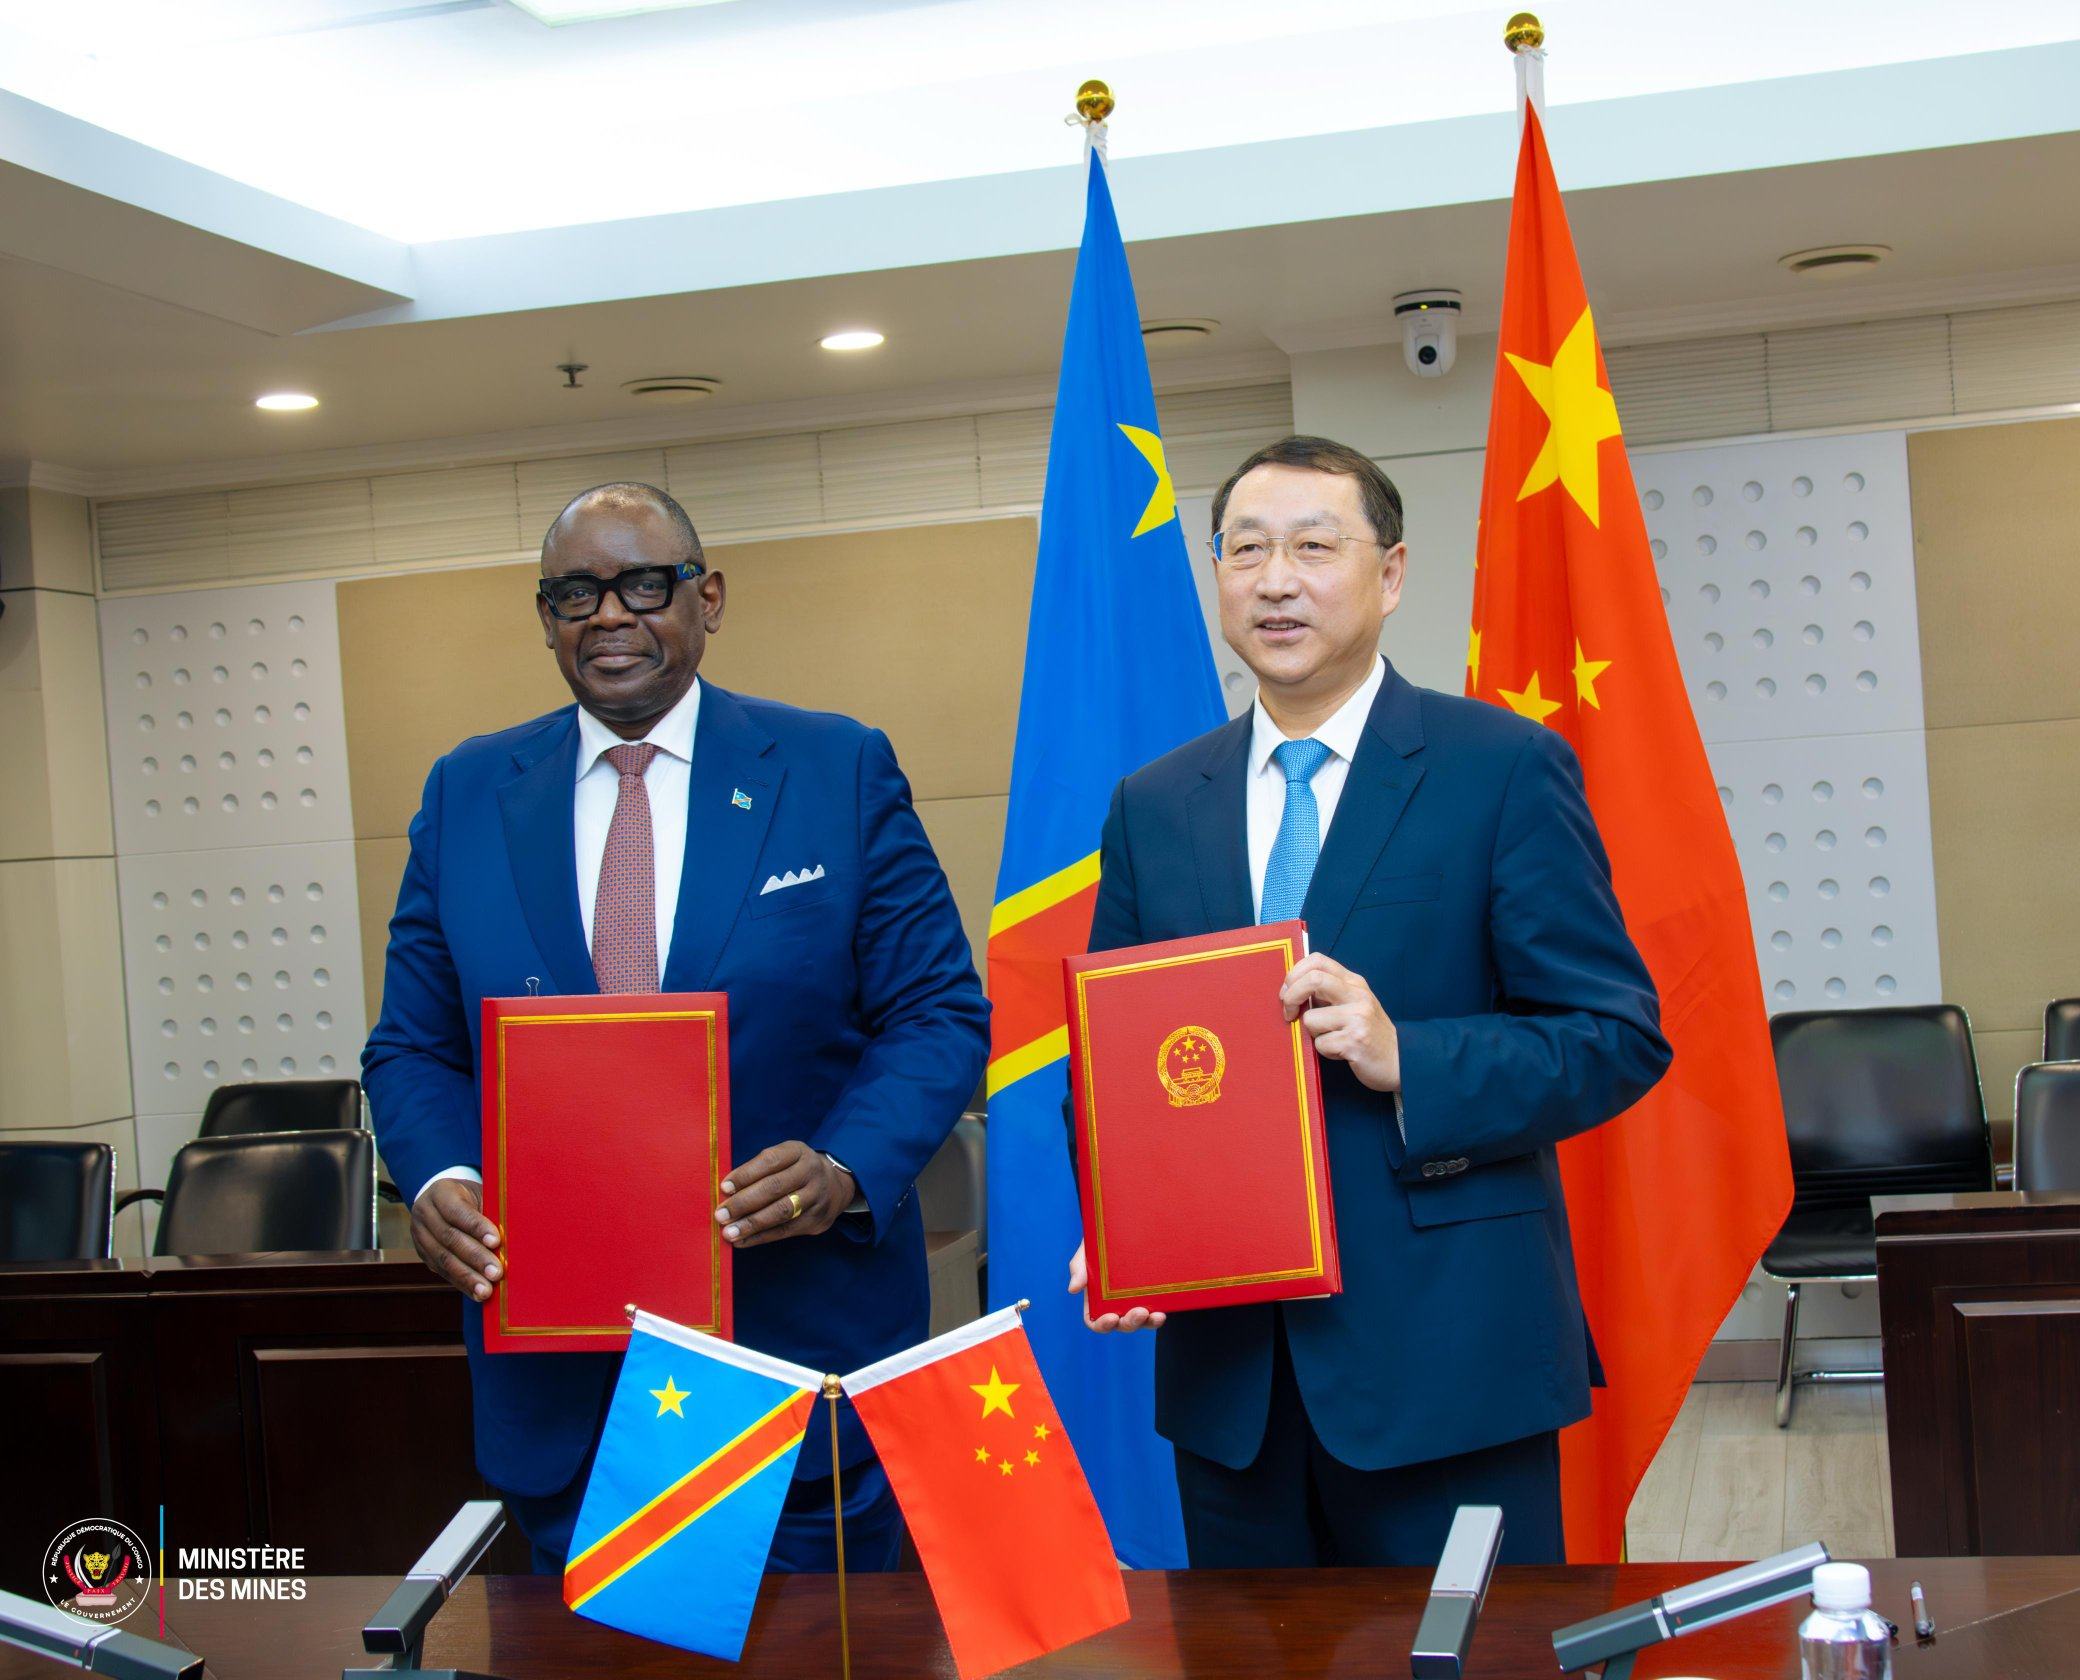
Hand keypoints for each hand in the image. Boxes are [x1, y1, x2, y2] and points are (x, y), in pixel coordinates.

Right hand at [412, 1179, 502, 1301]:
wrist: (446, 1201)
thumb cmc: (472, 1198)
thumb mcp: (480, 1194)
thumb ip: (491, 1210)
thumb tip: (512, 1233)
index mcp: (440, 1192)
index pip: (457, 1211)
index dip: (477, 1227)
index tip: (496, 1241)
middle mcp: (425, 1214)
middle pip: (450, 1238)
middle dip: (475, 1257)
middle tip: (496, 1272)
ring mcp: (420, 1236)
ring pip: (443, 1259)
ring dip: (467, 1277)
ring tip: (486, 1289)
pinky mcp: (424, 1255)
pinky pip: (442, 1272)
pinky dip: (462, 1283)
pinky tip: (477, 1292)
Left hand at [716, 1142, 855, 1248]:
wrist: (835, 1186)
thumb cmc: (795, 1171)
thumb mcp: (783, 1158)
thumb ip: (758, 1170)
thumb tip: (726, 1191)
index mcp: (798, 1152)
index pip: (770, 1161)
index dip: (746, 1174)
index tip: (724, 1187)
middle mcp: (811, 1172)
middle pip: (775, 1187)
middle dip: (744, 1202)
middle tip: (721, 1214)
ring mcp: (816, 1197)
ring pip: (781, 1212)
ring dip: (751, 1224)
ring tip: (729, 1232)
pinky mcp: (816, 1220)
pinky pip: (785, 1231)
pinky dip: (761, 1237)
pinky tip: (742, 1241)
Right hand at [1067, 1240, 1164, 1332]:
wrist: (1122, 1227)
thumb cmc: (1098, 1243)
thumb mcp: (1086, 1253)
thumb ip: (1078, 1269)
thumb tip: (1073, 1289)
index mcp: (1095, 1301)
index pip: (1095, 1321)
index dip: (1103, 1325)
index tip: (1112, 1318)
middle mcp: (1115, 1306)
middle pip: (1121, 1325)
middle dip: (1131, 1322)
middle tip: (1140, 1312)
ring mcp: (1134, 1302)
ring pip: (1141, 1322)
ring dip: (1148, 1323)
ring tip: (1157, 1315)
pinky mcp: (1150, 1296)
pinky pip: (1154, 1312)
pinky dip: (1158, 1316)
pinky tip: (1163, 1311)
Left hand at [1281, 953, 1400, 1092]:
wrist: (1400, 1060)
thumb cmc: (1369, 1032)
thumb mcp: (1353, 1003)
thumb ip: (1328, 993)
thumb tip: (1290, 988)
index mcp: (1353, 983)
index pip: (1317, 960)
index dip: (1294, 974)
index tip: (1287, 992)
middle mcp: (1357, 995)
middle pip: (1313, 980)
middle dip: (1291, 997)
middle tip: (1289, 1013)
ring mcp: (1358, 1018)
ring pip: (1311, 1019)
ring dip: (1313, 1034)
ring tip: (1332, 1039)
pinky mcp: (1355, 1041)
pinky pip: (1320, 1044)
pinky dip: (1325, 1051)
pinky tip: (1341, 1051)